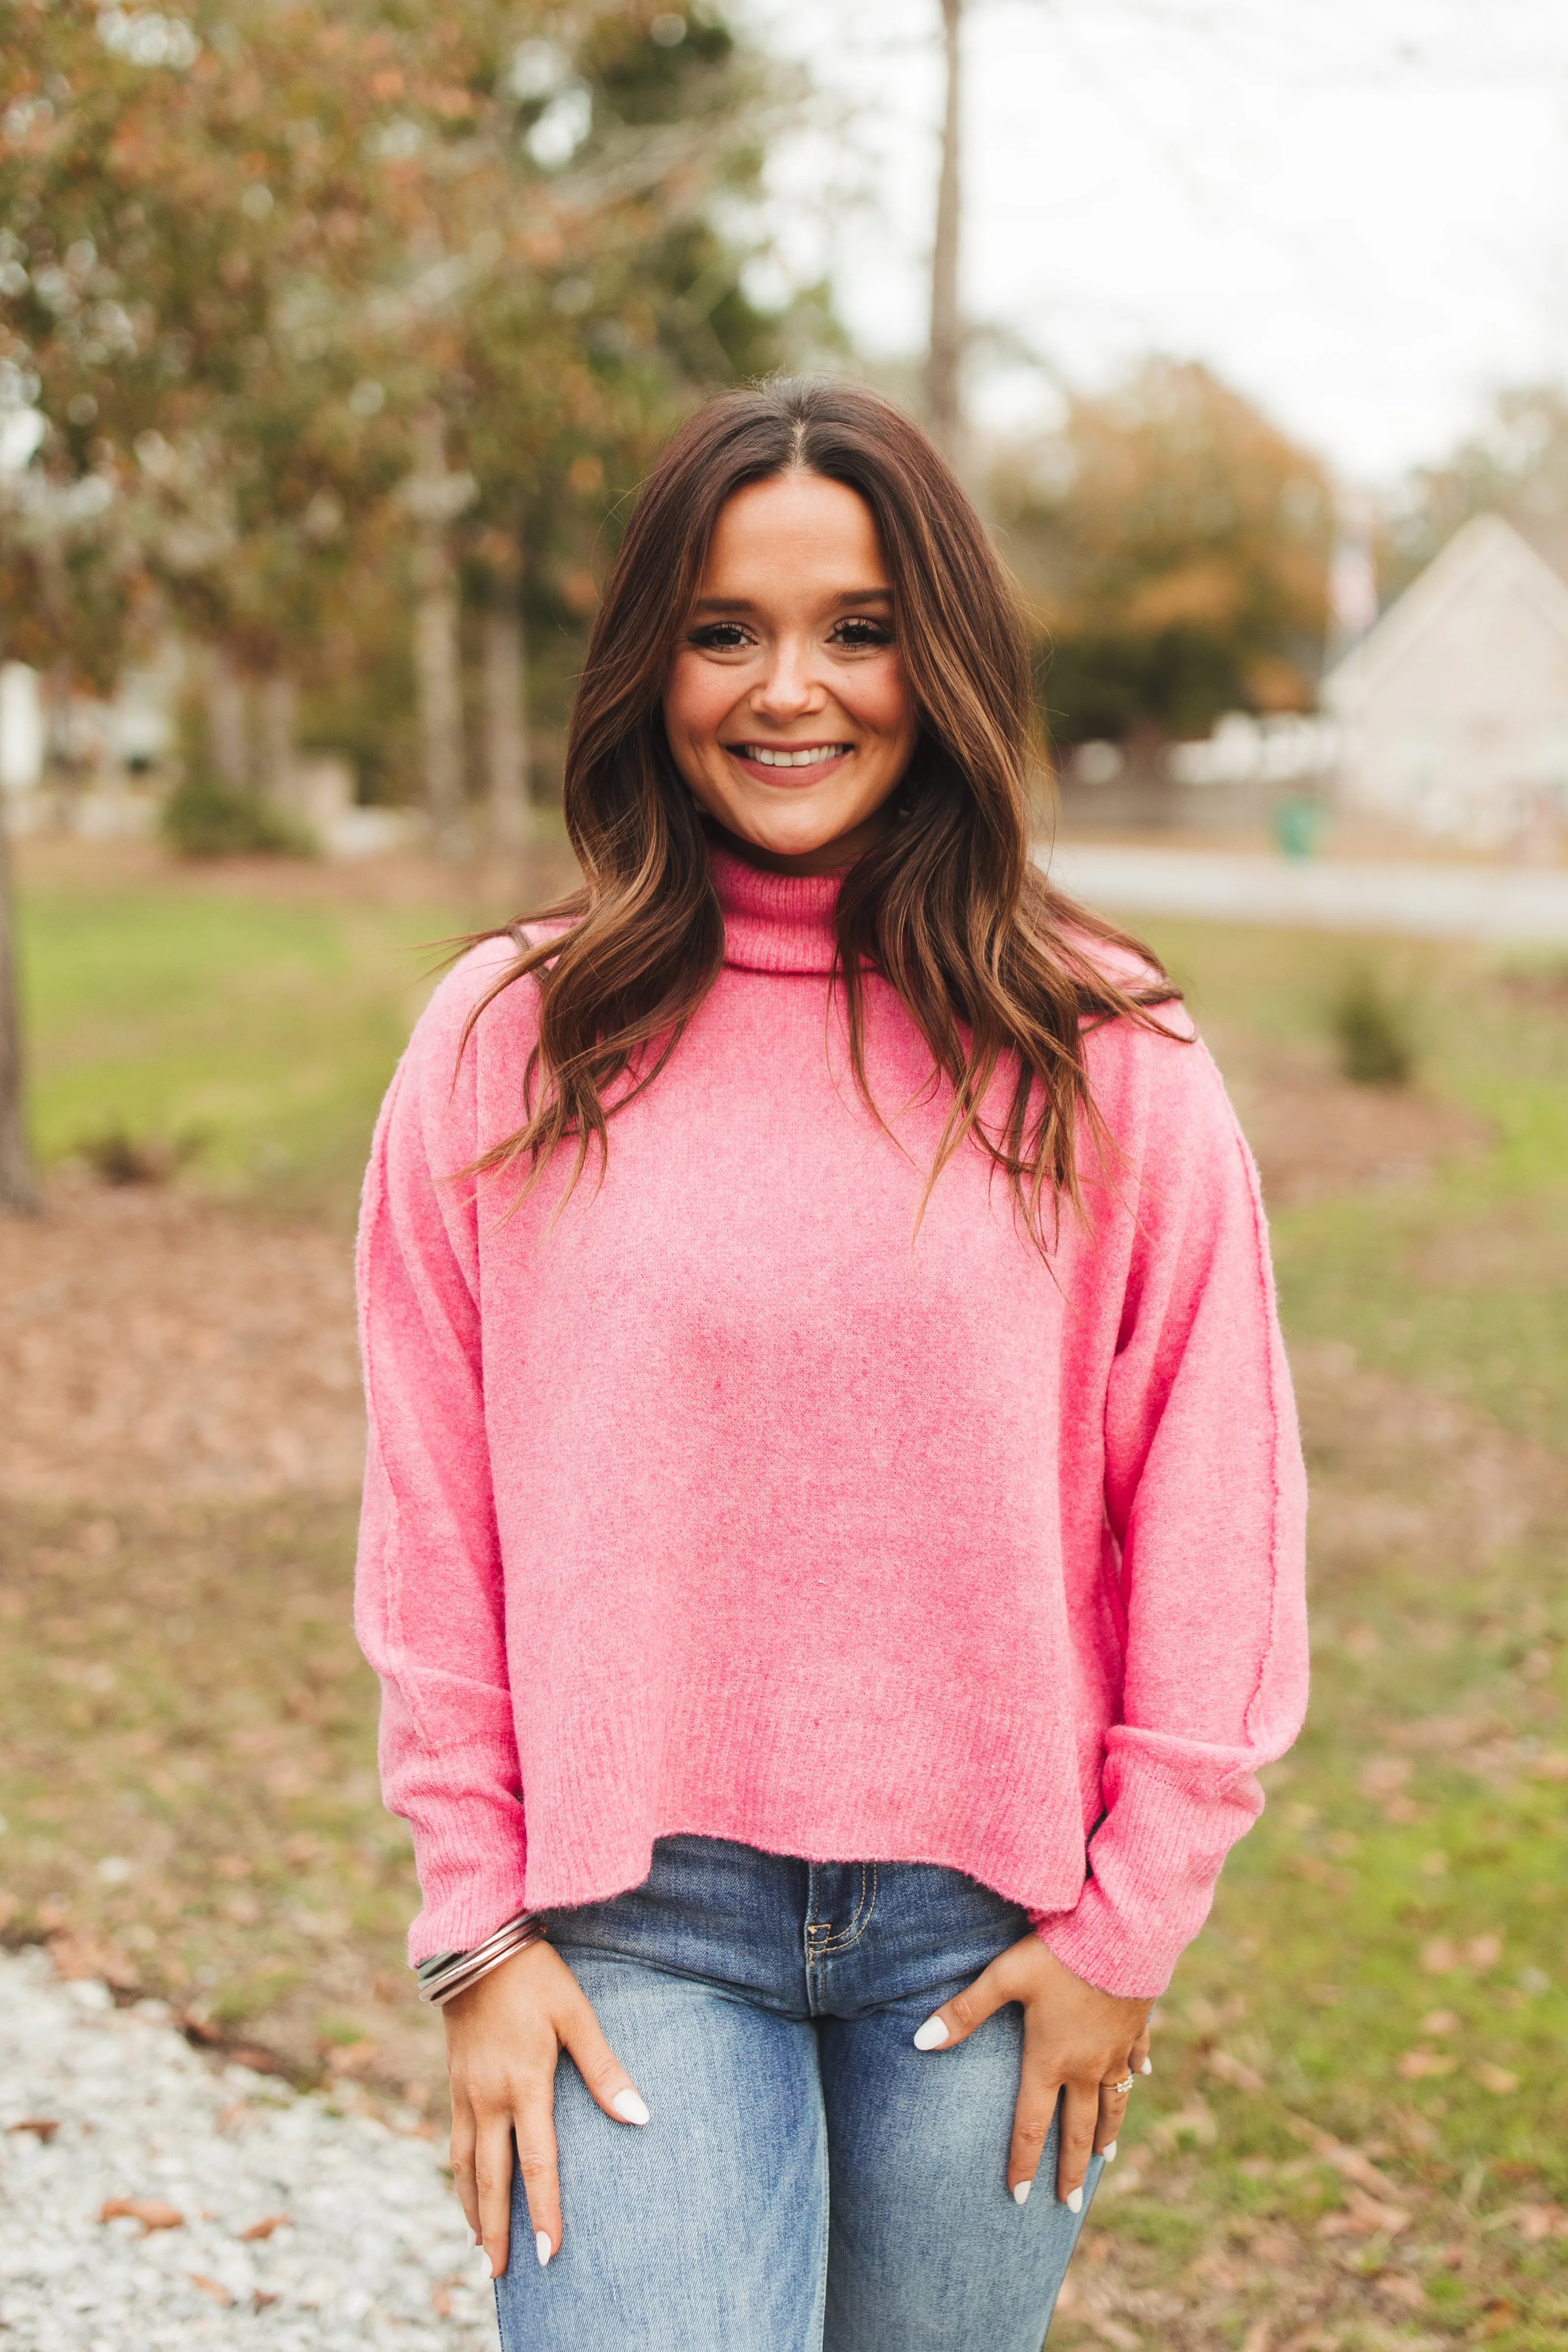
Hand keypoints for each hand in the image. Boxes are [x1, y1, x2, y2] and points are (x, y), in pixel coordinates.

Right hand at [444, 1938, 649, 2276]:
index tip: (550, 2255)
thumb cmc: (534, 1977)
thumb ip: (604, 2069)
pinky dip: (459, 2177)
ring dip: (473, 2210)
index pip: (536, 2165)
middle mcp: (488, 2098)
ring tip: (481, 2248)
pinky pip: (455, 2143)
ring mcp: (465, 2093)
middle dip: (497, 2231)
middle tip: (501, 2277)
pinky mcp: (454, 2083)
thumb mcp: (576, 2015)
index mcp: (524, 2085)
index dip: (544, 2212)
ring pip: (465, 2167)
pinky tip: (466, 2190)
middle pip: (490, 2180)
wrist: (475, 1944)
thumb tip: (639, 2115)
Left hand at [913, 1935, 1150, 2207]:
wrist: (1122, 1932)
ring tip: (1106, 2158)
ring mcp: (1117, 2050)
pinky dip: (1134, 2074)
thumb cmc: (1058, 1954)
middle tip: (1069, 2205)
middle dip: (1071, 2170)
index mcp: (1050, 2061)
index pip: (1031, 2125)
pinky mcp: (1137, 2027)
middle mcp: (1086, 2066)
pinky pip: (1136, 2059)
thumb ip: (963, 2012)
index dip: (1022, 2163)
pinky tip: (1137, 2078)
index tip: (1018, 2198)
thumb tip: (919, 2042)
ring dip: (1107, 2133)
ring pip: (1112, 2103)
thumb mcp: (1005, 1977)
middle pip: (1077, 2129)